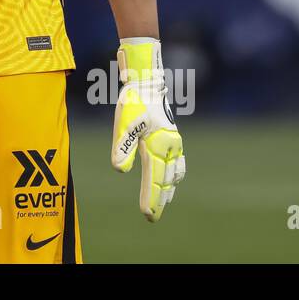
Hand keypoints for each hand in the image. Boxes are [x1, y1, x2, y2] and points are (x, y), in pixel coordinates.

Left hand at [110, 37, 185, 221]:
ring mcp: (173, 142)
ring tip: (164, 201)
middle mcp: (170, 146)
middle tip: (153, 217)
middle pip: (166, 179)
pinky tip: (173, 178)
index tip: (147, 214)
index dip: (150, 197)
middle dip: (159, 198)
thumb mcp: (123, 123)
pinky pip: (178, 161)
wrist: (146, 82)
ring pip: (174, 172)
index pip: (154, 178)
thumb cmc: (133, 102)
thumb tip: (120, 170)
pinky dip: (175, 173)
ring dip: (169, 187)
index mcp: (158, 145)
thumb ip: (123, 146)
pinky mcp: (172, 137)